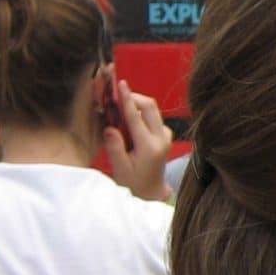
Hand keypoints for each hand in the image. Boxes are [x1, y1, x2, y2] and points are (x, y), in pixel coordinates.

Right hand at [106, 81, 173, 199]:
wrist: (151, 190)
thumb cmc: (133, 182)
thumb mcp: (120, 168)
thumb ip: (115, 147)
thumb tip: (109, 128)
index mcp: (149, 146)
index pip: (136, 117)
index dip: (127, 98)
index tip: (121, 84)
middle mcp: (161, 138)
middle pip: (149, 106)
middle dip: (133, 97)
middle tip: (116, 97)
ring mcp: (166, 135)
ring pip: (151, 109)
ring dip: (136, 105)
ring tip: (119, 113)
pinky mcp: (165, 134)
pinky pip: (152, 116)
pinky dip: (140, 113)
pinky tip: (129, 123)